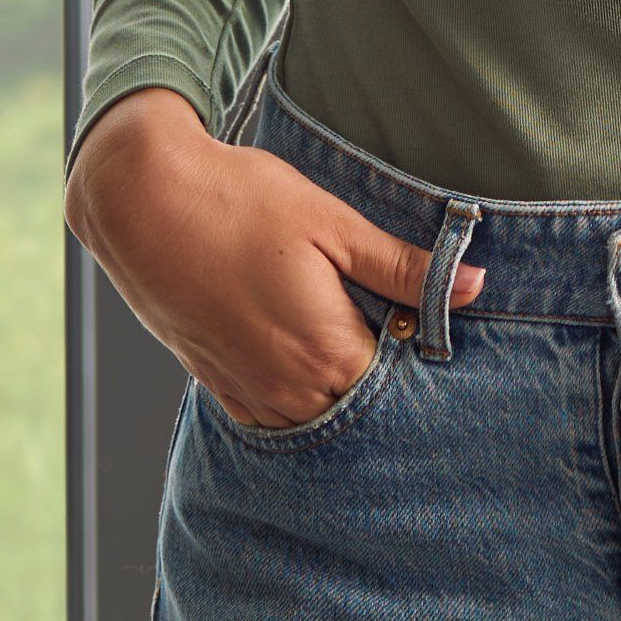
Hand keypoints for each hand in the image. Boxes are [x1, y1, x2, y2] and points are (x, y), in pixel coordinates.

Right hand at [65, 87, 482, 429]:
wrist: (144, 201)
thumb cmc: (242, 202)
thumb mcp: (333, 224)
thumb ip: (404, 266)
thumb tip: (476, 286)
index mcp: (329, 349)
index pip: (399, 383)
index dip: (419, 356)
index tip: (426, 326)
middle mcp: (289, 386)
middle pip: (358, 406)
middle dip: (381, 381)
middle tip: (391, 329)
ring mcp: (248, 390)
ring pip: (314, 418)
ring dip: (336, 393)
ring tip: (347, 341)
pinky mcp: (216, 383)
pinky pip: (270, 416)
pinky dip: (294, 398)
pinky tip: (302, 360)